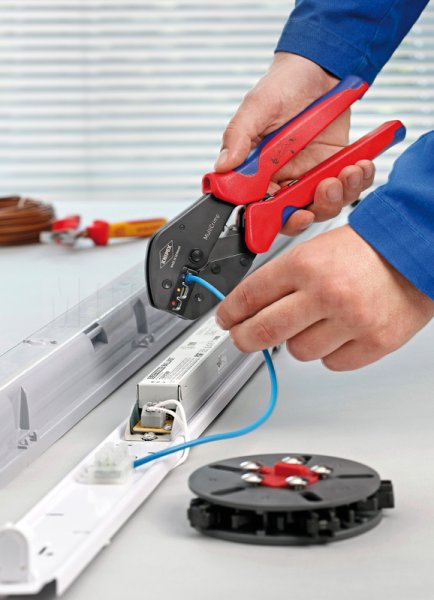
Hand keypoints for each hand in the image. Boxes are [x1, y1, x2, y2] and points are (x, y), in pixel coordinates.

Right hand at [215, 53, 374, 234]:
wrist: (320, 68)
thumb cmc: (284, 84)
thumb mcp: (256, 106)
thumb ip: (238, 137)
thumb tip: (222, 167)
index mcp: (258, 171)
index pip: (259, 207)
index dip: (272, 219)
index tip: (290, 216)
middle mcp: (283, 178)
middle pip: (293, 215)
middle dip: (310, 213)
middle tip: (320, 195)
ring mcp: (310, 175)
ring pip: (323, 206)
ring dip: (338, 196)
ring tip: (345, 172)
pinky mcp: (335, 167)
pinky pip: (348, 187)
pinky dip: (357, 182)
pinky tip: (359, 166)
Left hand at [216, 226, 433, 370]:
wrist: (417, 251)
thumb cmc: (367, 250)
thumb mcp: (316, 249)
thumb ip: (284, 278)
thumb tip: (251, 305)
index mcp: (306, 264)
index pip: (251, 295)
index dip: (230, 311)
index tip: (226, 318)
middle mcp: (326, 293)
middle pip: (264, 331)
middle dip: (243, 337)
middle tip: (241, 338)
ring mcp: (350, 320)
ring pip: (298, 351)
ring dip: (297, 341)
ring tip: (313, 323)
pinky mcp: (373, 342)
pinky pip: (331, 363)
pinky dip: (329, 352)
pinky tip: (338, 332)